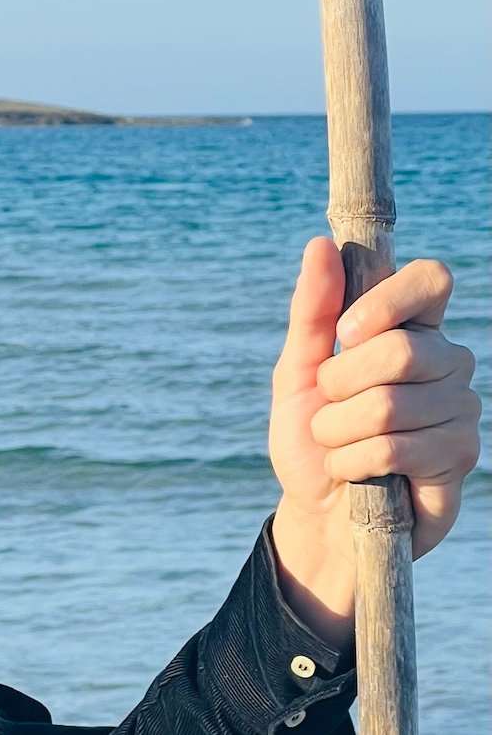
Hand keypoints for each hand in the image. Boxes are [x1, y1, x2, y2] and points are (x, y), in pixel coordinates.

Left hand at [265, 237, 480, 644]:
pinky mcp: (458, 459)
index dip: (386, 301)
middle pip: (398, 350)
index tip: (345, 332)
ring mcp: (460, 410)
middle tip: (328, 407)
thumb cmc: (311, 437)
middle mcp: (447, 362)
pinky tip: (355, 472)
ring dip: (337, 431)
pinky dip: (352, 461)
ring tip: (339, 445)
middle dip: (337, 385)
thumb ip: (311, 311)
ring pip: (388, 405)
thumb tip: (321, 245)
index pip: (431, 279)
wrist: (316, 512)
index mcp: (412, 330)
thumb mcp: (296, 372)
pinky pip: (394, 448)